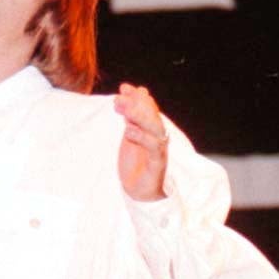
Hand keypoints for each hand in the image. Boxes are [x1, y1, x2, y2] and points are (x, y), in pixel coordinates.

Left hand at [114, 83, 167, 201]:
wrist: (140, 191)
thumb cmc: (136, 162)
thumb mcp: (130, 135)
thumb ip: (131, 115)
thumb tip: (131, 92)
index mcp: (151, 129)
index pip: (148, 107)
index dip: (137, 96)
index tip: (123, 88)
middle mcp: (158, 136)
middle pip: (151, 115)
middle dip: (136, 104)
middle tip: (119, 98)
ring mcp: (159, 149)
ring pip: (154, 128)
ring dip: (139, 116)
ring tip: (122, 109)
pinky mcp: (158, 163)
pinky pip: (153, 148)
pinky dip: (142, 138)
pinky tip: (129, 131)